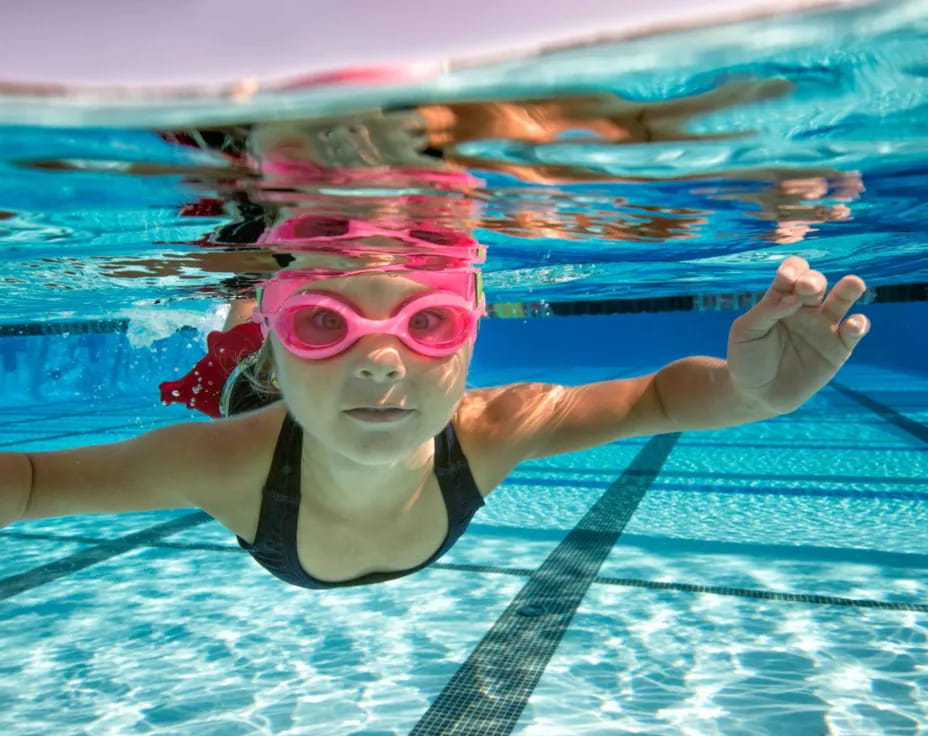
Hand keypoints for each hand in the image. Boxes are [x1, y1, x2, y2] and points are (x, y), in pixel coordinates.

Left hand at [726, 257, 869, 412]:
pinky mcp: (838, 348)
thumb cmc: (746, 359)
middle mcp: (804, 308)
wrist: (756, 395)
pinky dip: (859, 324)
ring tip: (852, 284)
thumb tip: (793, 297)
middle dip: (814, 280)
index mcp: (780, 298)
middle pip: (817, 282)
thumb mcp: (745, 332)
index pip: (792, 274)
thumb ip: (766, 310)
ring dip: (849, 289)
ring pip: (843, 299)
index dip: (793, 270)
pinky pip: (854, 331)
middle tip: (808, 288)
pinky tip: (853, 323)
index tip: (787, 279)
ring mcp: (823, 326)